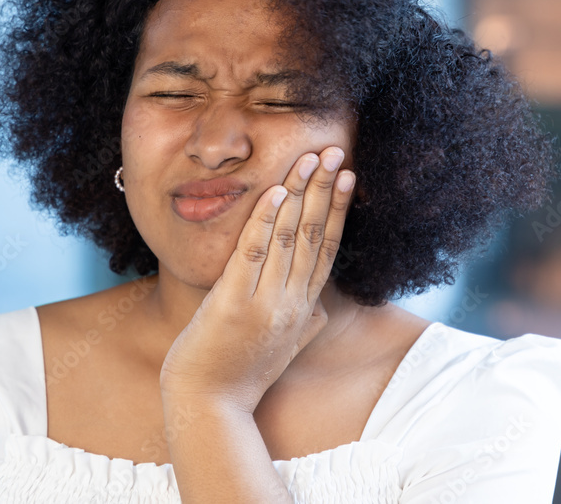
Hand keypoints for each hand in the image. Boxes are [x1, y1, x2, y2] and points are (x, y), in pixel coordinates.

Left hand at [158, 146, 355, 413]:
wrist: (210, 408)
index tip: (349, 177)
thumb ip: (305, 326)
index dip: (339, 210)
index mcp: (302, 307)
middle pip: (316, 235)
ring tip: (311, 158)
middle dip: (326, 189)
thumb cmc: (241, 377)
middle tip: (336, 151)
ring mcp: (265, 303)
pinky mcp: (235, 304)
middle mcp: (291, 302)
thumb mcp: (283, 350)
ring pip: (291, 237)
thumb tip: (323, 312)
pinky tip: (274, 191)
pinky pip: (253, 253)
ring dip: (301, 193)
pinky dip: (266, 220)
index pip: (328, 249)